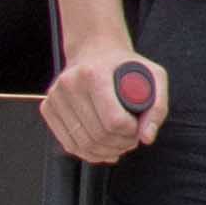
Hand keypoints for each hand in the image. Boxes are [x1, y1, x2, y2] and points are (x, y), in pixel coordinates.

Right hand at [45, 42, 163, 166]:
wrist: (94, 50)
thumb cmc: (126, 66)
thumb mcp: (154, 76)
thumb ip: (157, 107)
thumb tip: (147, 139)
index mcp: (94, 74)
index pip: (114, 120)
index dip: (131, 132)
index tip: (138, 128)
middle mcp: (70, 84)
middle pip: (98, 135)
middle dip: (121, 144)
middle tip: (131, 140)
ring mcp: (55, 97)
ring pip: (83, 144)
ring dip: (106, 152)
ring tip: (119, 144)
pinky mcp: (48, 108)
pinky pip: (69, 144)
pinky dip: (89, 154)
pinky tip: (103, 150)